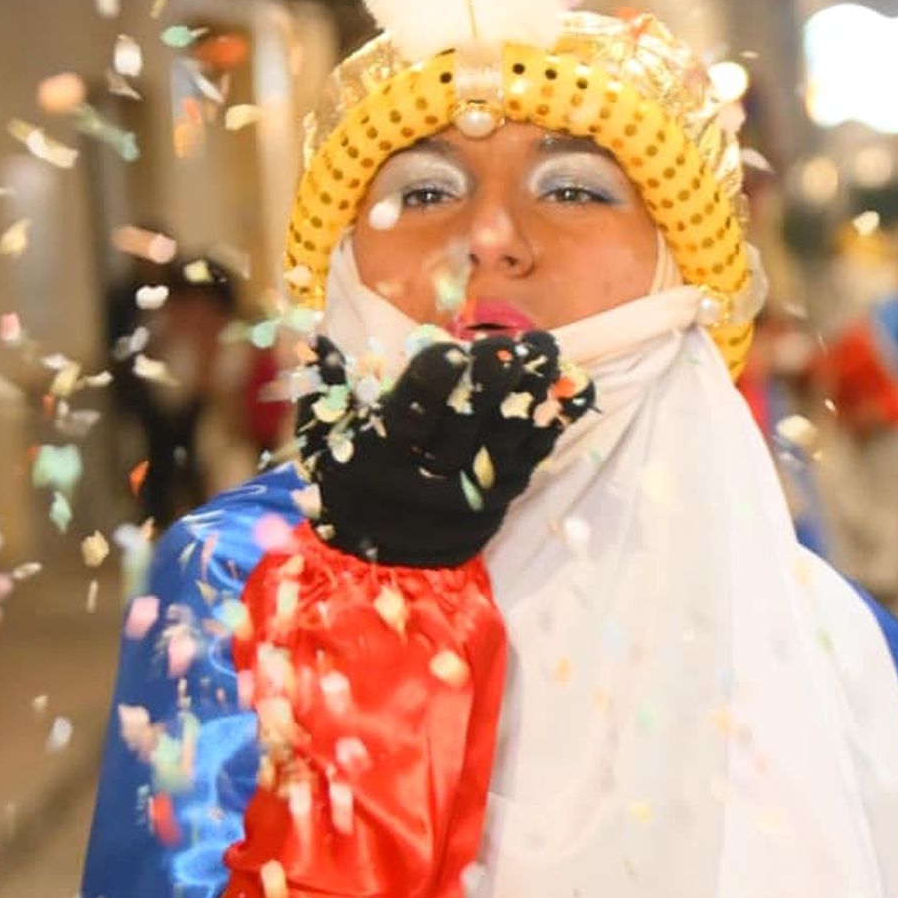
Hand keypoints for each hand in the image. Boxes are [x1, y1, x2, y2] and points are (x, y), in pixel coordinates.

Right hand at [296, 331, 593, 568]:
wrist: (372, 562)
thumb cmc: (344, 482)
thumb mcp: (321, 438)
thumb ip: (324, 387)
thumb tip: (319, 336)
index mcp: (377, 456)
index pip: (408, 415)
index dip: (431, 381)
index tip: (452, 348)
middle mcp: (425, 479)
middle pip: (465, 426)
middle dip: (493, 383)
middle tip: (517, 344)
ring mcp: (468, 495)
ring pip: (505, 440)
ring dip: (532, 395)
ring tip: (551, 354)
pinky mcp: (499, 502)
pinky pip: (533, 459)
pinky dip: (556, 424)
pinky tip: (577, 389)